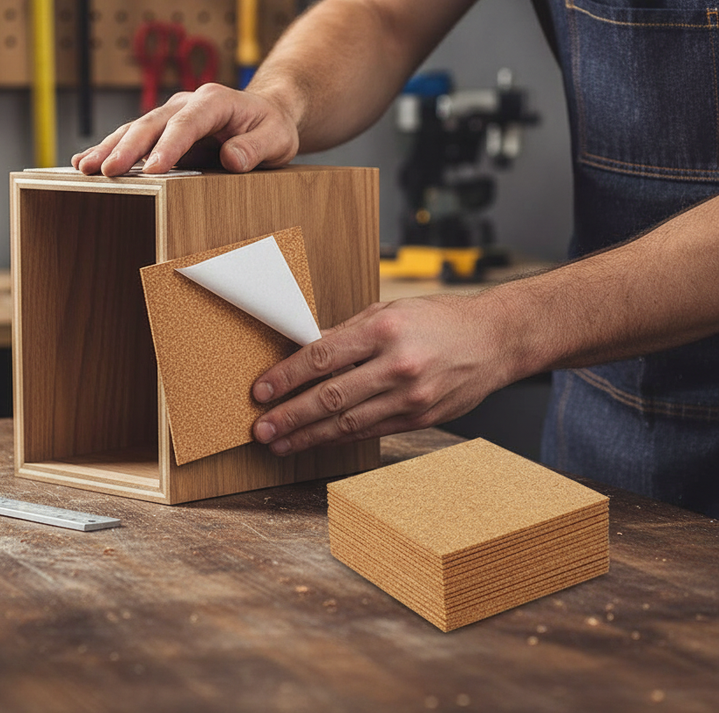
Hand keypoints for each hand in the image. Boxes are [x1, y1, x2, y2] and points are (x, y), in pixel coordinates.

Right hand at [71, 83, 299, 175]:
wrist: (266, 113)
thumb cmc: (272, 127)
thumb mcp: (277, 138)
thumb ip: (256, 147)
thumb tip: (231, 159)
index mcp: (215, 101)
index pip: (188, 123)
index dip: (168, 146)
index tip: (152, 170)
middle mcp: (187, 103)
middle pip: (152, 123)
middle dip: (127, 147)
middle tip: (106, 171)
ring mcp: (171, 114)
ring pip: (135, 129)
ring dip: (110, 148)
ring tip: (85, 168)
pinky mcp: (162, 129)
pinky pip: (133, 138)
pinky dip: (110, 149)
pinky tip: (84, 162)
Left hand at [250, 295, 510, 454]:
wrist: (494, 340)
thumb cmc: (439, 320)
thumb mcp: (389, 311)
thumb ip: (347, 333)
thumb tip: (304, 351)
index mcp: (384, 329)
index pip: (322, 356)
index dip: (286, 377)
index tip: (261, 390)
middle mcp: (397, 365)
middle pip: (330, 396)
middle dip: (289, 415)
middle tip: (261, 428)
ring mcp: (410, 396)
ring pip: (347, 422)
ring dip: (308, 435)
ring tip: (279, 443)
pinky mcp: (420, 417)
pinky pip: (370, 431)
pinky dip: (338, 438)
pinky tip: (316, 441)